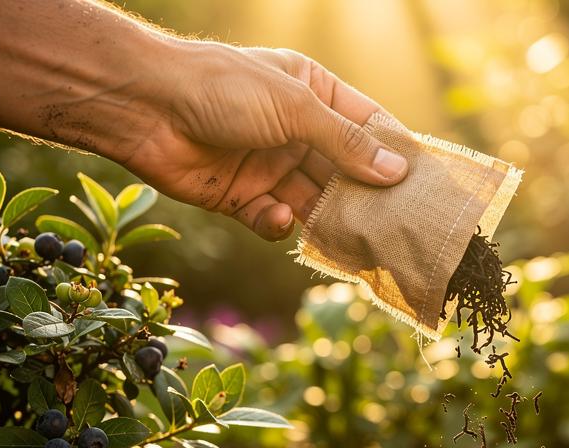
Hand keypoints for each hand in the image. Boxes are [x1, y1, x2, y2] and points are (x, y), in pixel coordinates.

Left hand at [119, 43, 409, 240]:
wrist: (143, 107)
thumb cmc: (222, 88)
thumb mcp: (295, 109)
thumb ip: (345, 143)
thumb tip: (397, 171)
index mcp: (312, 93)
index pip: (366, 126)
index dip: (395, 152)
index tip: (425, 183)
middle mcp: (294, 130)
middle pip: (344, 171)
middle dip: (366, 196)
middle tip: (396, 224)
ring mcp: (267, 164)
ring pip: (313, 201)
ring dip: (329, 219)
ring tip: (352, 239)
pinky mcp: (240, 197)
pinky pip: (273, 220)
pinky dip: (278, 224)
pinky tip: (276, 216)